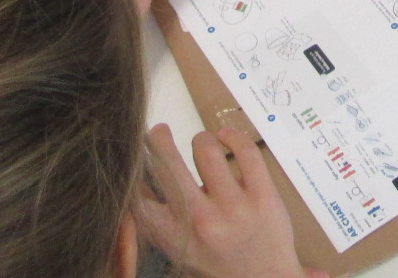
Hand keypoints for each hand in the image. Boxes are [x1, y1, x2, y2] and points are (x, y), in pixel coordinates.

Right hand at [137, 125, 319, 277]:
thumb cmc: (219, 264)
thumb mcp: (180, 248)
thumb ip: (161, 219)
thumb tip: (141, 181)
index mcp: (175, 236)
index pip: (140, 195)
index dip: (135, 169)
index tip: (136, 154)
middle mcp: (200, 220)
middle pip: (168, 164)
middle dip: (159, 141)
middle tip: (158, 132)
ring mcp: (234, 207)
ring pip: (206, 150)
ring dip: (201, 140)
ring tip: (202, 142)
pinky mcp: (263, 196)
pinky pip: (246, 152)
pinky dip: (233, 137)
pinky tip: (226, 136)